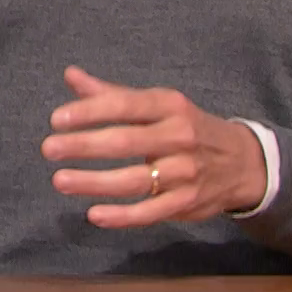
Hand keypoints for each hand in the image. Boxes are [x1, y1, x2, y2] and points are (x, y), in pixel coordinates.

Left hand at [40, 65, 265, 227]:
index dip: (89, 112)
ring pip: (134, 180)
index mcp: (169, 106)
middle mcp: (179, 137)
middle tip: (49, 149)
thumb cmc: (186, 127)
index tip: (56, 120)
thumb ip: (112, 95)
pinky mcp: (187, 202)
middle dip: (84, 145)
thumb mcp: (157, 105)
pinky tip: (94, 214)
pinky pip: (150, 212)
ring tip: (60, 180)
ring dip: (94, 182)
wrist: (243, 162)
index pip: (125, 106)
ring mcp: (184, 172)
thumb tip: (70, 75)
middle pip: (126, 142)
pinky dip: (122, 216)